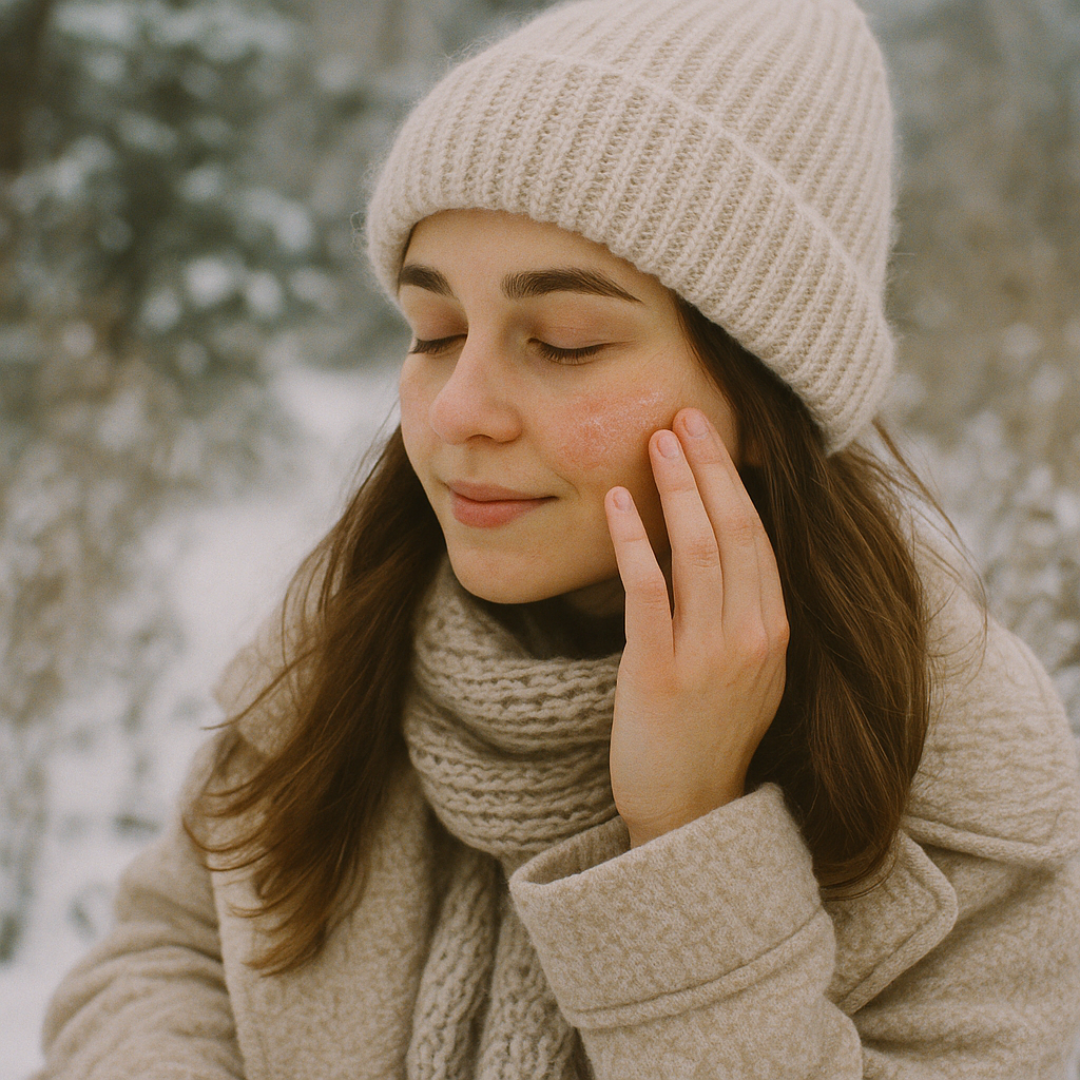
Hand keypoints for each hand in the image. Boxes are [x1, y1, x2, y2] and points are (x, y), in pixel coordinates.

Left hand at [604, 407, 788, 847]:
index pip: (759, 537)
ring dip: (677, 489)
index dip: (734, 481)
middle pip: (736, 530)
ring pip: (700, 550)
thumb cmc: (707, 736)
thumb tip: (715, 547)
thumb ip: (740, 612)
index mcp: (774, 632)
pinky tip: (617, 505)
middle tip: (685, 414)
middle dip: (710, 467)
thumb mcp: (745, 671)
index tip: (712, 436)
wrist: (686, 813)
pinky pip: (650, 591)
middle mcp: (752, 637)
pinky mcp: (662, 672)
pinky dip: (635, 542)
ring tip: (656, 441)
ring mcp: (710, 655)